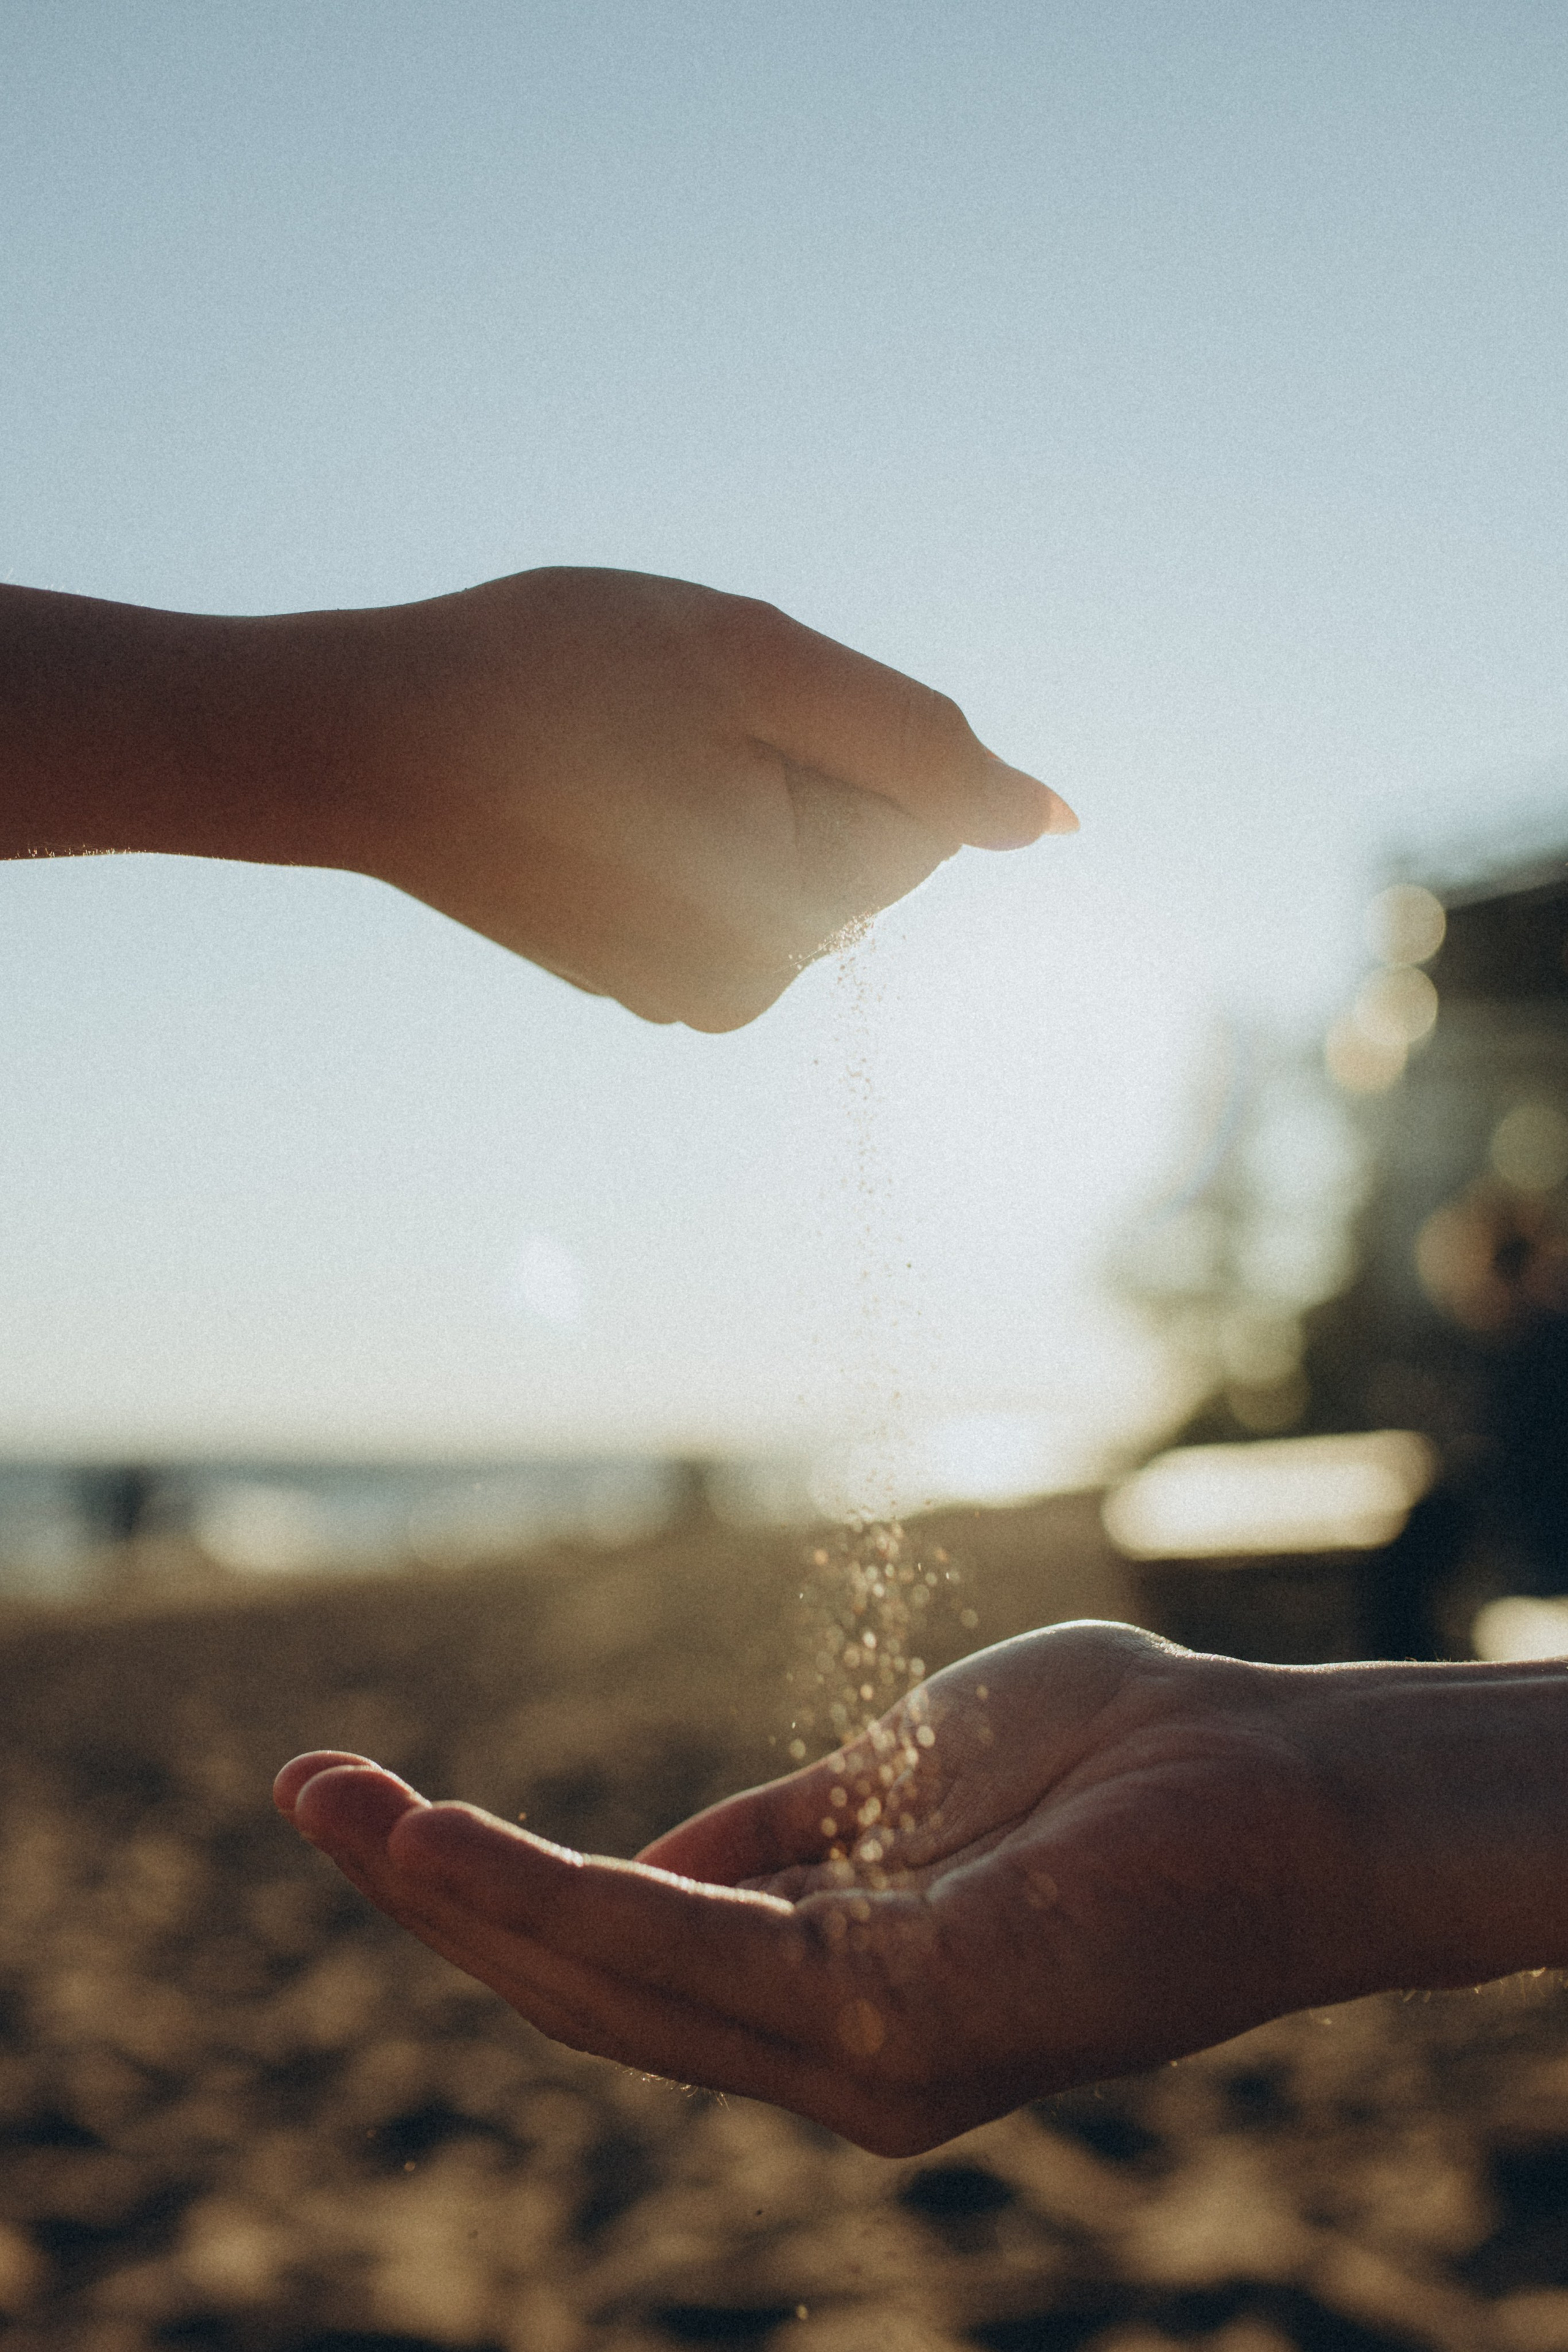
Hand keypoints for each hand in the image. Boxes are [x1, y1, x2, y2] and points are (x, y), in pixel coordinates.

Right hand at [275, 1623, 1429, 2156]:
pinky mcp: (893, 2028)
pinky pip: (681, 1960)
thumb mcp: (897, 1780)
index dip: (488, 1893)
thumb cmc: (1112, 1758)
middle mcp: (836, 2060)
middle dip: (432, 1896)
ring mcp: (861, 2061)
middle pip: (584, 1988)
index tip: (372, 1802)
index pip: (623, 1963)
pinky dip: (551, 1899)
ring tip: (340, 1806)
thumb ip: (780, 1839)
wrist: (1280, 1775)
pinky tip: (452, 1843)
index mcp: (836, 1996)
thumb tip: (647, 1868)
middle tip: (308, 1793)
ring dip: (455, 1893)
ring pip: (604, 1985)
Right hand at [336, 568, 1075, 1028]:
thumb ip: (924, 744)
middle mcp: (759, 984)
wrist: (367, 742)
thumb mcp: (756, 663)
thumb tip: (1054, 823)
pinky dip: (688, 830)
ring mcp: (697, 996)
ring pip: (796, 859)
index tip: (718, 707)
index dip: (832, 728)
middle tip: (664, 724)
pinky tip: (597, 801)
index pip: (926, 810)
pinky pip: (727, 884)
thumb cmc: (551, 676)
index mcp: (800, 911)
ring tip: (623, 762)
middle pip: (865, 843)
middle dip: (794, 764)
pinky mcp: (649, 984)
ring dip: (739, 791)